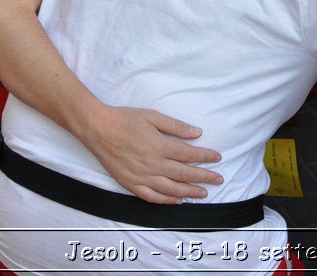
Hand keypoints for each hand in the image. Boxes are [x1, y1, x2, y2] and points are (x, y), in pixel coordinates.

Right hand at [79, 104, 223, 203]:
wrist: (97, 128)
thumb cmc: (125, 119)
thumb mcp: (153, 116)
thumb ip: (176, 126)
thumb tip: (198, 133)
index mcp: (160, 146)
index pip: (190, 154)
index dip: (206, 157)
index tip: (218, 158)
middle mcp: (153, 165)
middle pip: (184, 175)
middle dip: (204, 177)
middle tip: (219, 179)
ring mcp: (141, 177)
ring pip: (171, 190)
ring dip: (189, 192)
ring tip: (204, 194)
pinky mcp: (130, 184)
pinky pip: (152, 197)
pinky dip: (166, 201)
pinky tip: (177, 201)